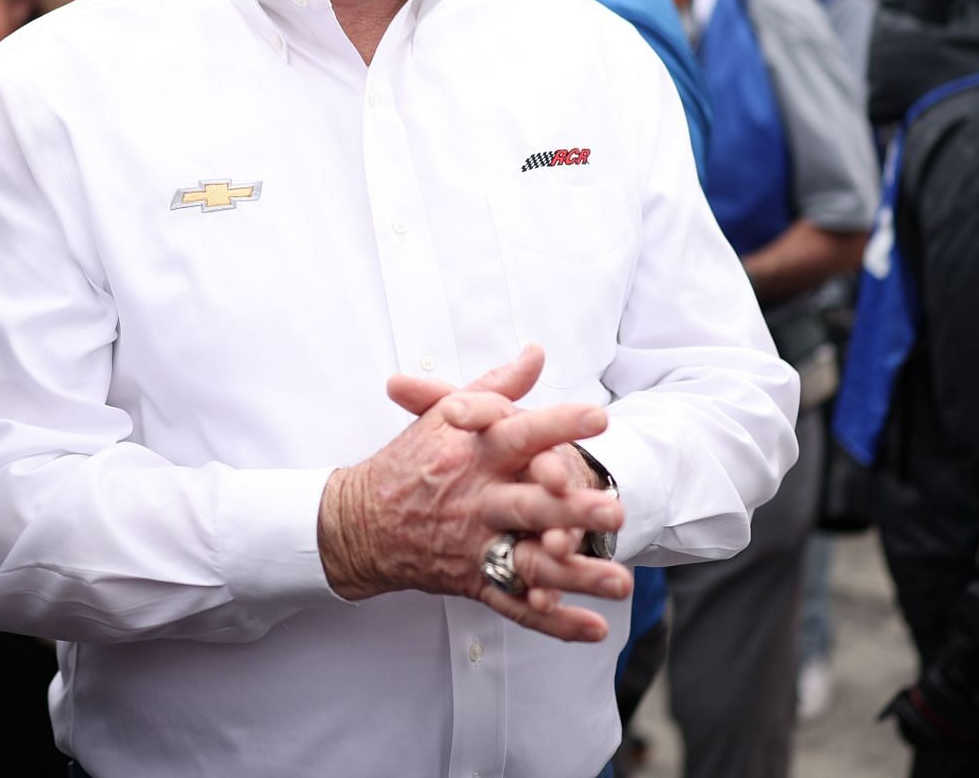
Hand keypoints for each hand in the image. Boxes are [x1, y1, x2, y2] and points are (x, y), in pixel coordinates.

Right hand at [346, 346, 629, 638]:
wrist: (357, 523)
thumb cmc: (409, 463)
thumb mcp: (443, 416)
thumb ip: (496, 386)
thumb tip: (535, 352)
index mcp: (470, 453)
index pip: (518, 433)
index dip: (557, 425)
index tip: (598, 417)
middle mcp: (474, 499)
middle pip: (527, 503)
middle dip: (570, 509)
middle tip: (613, 510)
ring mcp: (473, 544)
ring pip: (529, 561)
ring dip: (576, 574)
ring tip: (621, 581)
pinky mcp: (473, 580)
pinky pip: (516, 604)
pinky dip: (555, 621)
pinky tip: (595, 628)